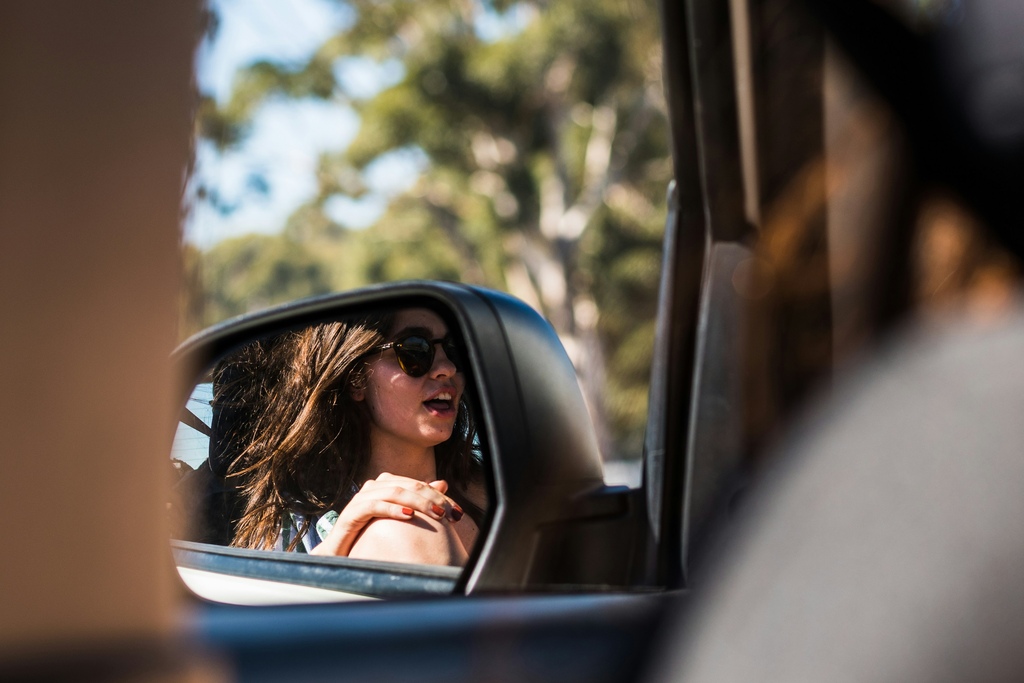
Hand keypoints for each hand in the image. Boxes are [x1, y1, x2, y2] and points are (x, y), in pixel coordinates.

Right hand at [311, 473, 463, 556]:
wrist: (340, 555)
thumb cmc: (370, 536)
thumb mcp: (400, 518)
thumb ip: (419, 500)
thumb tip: (444, 483)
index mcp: (386, 484)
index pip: (420, 485)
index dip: (441, 497)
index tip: (458, 513)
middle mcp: (374, 487)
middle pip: (410, 486)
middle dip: (434, 499)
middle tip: (452, 514)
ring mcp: (361, 498)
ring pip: (394, 492)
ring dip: (418, 502)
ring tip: (437, 514)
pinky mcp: (351, 513)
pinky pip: (374, 506)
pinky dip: (392, 508)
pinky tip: (408, 515)